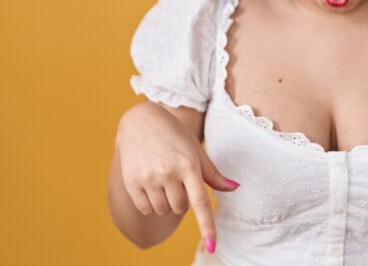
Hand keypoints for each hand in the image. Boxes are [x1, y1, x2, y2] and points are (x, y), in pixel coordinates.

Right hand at [115, 102, 239, 249]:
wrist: (141, 120)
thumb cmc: (175, 137)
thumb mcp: (196, 151)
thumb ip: (213, 174)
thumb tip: (235, 188)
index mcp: (189, 165)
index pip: (200, 202)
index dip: (207, 226)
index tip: (212, 246)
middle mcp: (169, 172)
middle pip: (180, 208)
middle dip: (181, 200)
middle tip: (176, 180)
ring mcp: (149, 177)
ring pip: (163, 210)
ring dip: (165, 202)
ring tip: (162, 179)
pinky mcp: (132, 181)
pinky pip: (145, 208)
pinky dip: (149, 204)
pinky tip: (149, 184)